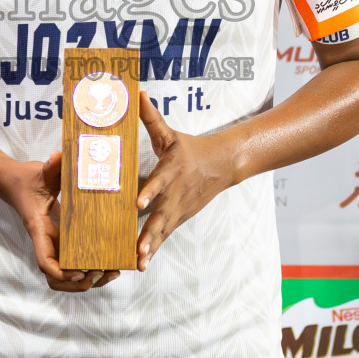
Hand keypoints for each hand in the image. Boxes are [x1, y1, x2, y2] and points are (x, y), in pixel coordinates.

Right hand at [0, 151, 119, 292]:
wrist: (13, 181)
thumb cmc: (26, 178)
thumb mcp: (40, 171)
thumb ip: (50, 166)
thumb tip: (58, 156)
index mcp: (39, 229)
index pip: (45, 261)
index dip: (62, 272)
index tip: (82, 271)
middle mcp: (45, 241)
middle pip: (56, 279)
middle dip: (79, 283)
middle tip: (104, 272)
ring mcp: (51, 243)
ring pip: (62, 277)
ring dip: (84, 282)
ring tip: (109, 272)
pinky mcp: (59, 239)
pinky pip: (70, 263)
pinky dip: (85, 269)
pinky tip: (105, 263)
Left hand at [135, 95, 237, 271]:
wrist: (222, 164)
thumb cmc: (190, 148)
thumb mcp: (170, 133)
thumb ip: (151, 118)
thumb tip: (136, 93)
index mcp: (171, 172)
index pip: (158, 183)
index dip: (149, 193)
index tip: (138, 204)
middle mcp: (174, 194)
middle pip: (161, 215)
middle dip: (150, 232)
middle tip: (139, 248)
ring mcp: (178, 210)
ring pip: (163, 230)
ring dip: (151, 246)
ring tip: (139, 262)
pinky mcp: (178, 218)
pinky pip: (164, 236)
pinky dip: (154, 249)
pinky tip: (141, 264)